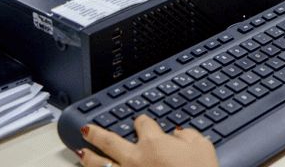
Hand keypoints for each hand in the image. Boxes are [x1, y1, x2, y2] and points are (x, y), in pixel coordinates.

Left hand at [77, 116, 218, 166]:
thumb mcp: (202, 147)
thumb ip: (188, 136)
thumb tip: (180, 133)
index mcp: (153, 142)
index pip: (142, 123)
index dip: (142, 121)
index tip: (141, 122)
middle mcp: (135, 158)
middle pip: (109, 141)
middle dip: (97, 133)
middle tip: (88, 129)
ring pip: (100, 164)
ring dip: (89, 157)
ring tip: (81, 152)